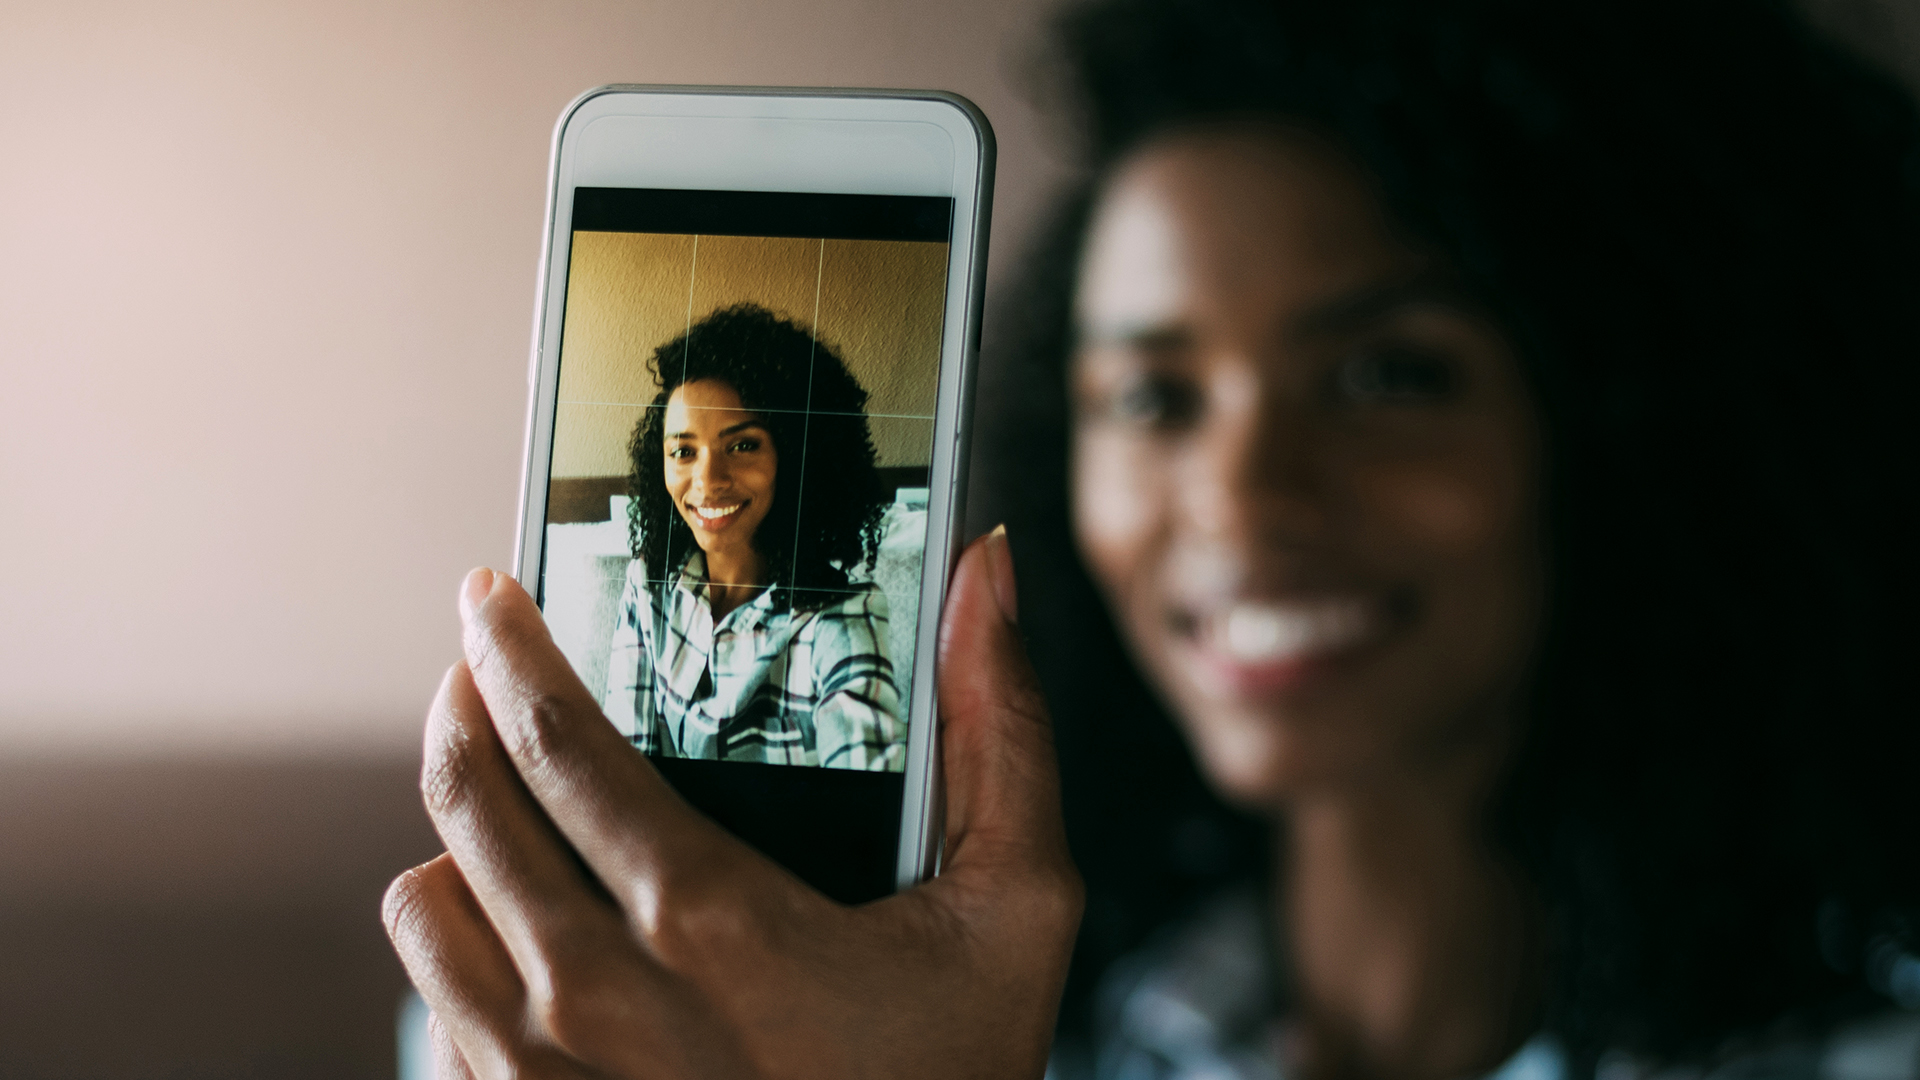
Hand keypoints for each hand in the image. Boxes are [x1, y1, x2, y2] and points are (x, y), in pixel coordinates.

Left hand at [382, 527, 1082, 1078]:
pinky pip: (438, 1002)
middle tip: (477, 664)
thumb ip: (1005, 733)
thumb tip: (986, 572)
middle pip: (468, 800)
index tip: (488, 591)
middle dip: (461, 704)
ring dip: (455, 834)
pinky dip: (463, 940)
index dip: (508, 646)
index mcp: (708, 918)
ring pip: (423, 901)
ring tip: (506, 805)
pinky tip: (524, 926)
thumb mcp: (1017, 912)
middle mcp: (596, 995)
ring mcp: (542, 1073)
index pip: (557, 741)